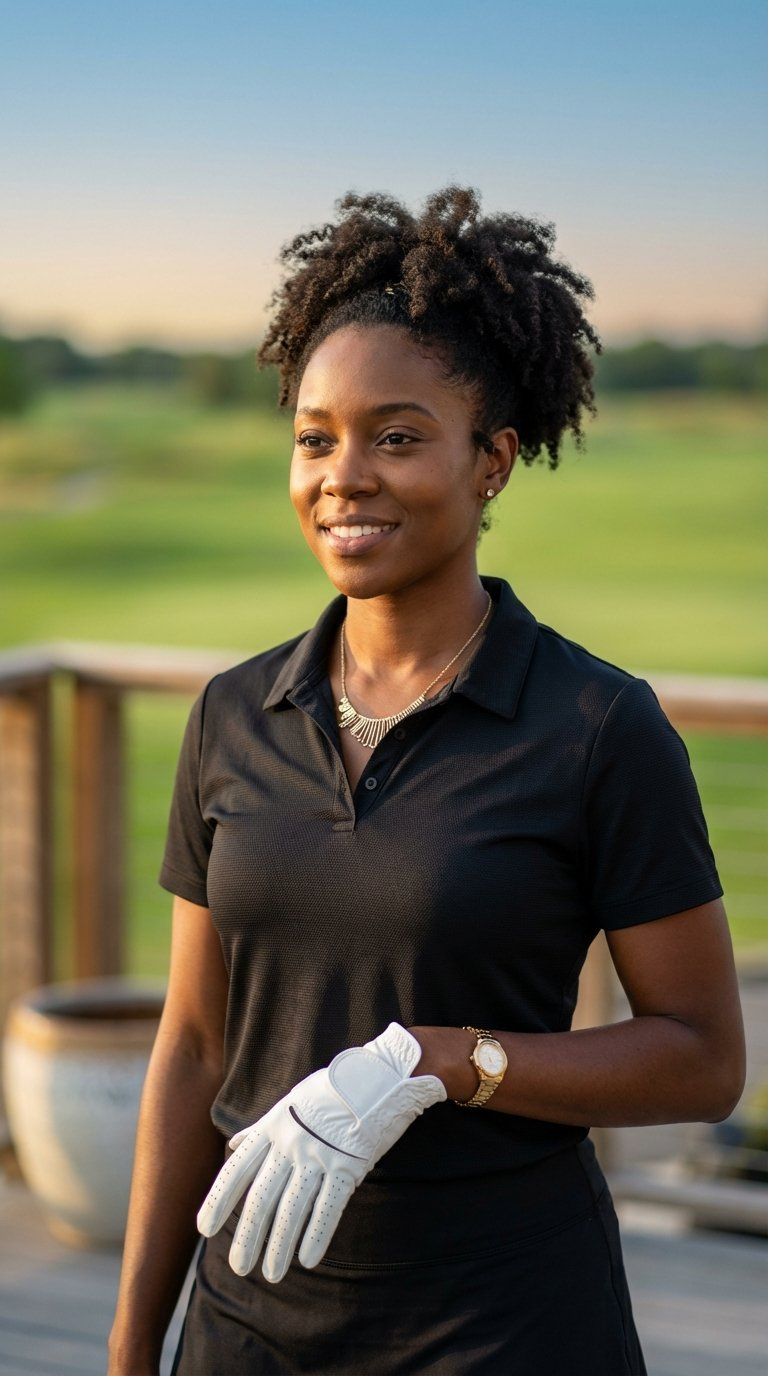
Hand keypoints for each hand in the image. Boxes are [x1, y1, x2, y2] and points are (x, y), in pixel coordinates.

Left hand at [197, 1023, 444, 1281]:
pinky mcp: (349, 1164)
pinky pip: (328, 1206)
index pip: (238, 1169)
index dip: (219, 1200)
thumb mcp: (291, 1103)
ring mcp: (320, 1154)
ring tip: (272, 1272)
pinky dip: (317, 1235)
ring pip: (292, 1208)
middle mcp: (291, 1142)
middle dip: (248, 1235)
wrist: (380, 1076)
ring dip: (280, 1245)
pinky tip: (307, 1260)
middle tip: (240, 1267)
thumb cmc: (333, 1092)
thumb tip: (234, 1143)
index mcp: (274, 1126)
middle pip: (262, 1196)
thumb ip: (262, 1128)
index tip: (204, 1229)